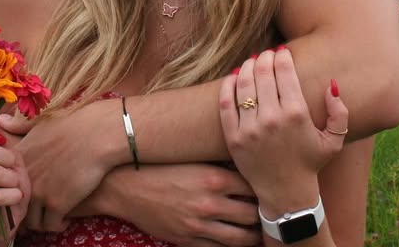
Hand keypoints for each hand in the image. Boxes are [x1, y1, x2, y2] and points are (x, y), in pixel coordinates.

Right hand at [0, 118, 30, 242]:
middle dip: (8, 158)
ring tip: (17, 185)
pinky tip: (15, 197)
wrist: (7, 220)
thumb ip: (11, 136)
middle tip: (15, 167)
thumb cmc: (11, 184)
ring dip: (13, 179)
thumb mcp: (16, 158)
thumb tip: (1, 117)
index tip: (1, 139)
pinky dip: (12, 195)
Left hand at [13, 99, 119, 231]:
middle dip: (26, 212)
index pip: (7, 186)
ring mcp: (39, 192)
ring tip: (52, 219)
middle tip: (38, 213)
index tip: (28, 197)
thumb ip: (19, 127)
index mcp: (18, 160)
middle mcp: (24, 178)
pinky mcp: (57, 203)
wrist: (97, 135)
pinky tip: (66, 220)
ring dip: (42, 222)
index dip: (17, 193)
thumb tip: (1, 120)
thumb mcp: (41, 123)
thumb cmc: (73, 125)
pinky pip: (51, 225)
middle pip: (17, 206)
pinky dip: (58, 226)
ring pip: (33, 221)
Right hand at [100, 163, 261, 246]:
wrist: (125, 186)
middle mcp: (210, 203)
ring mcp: (199, 225)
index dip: (265, 188)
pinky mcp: (188, 240)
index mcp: (214, 177)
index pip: (254, 187)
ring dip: (254, 235)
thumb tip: (248, 166)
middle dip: (264, 214)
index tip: (271, 188)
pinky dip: (231, 245)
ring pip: (241, 238)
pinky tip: (237, 239)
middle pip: (253, 214)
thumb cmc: (160, 167)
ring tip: (260, 230)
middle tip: (272, 211)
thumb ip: (220, 165)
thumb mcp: (193, 159)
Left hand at [218, 48, 347, 210]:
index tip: (281, 52)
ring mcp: (250, 128)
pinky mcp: (233, 137)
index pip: (284, 72)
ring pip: (243, 84)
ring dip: (247, 67)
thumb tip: (331, 85)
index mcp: (297, 114)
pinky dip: (228, 85)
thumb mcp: (334, 141)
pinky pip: (225, 103)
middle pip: (262, 73)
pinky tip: (235, 77)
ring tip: (252, 63)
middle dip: (264, 58)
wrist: (285, 194)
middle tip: (265, 55)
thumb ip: (339, 113)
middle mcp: (272, 119)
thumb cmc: (310, 164)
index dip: (282, 56)